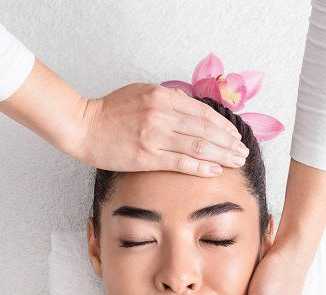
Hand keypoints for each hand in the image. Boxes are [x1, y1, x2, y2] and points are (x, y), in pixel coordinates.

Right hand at [74, 83, 249, 176]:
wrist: (83, 127)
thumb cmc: (109, 111)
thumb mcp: (140, 92)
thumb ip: (166, 98)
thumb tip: (190, 105)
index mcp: (162, 96)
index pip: (202, 111)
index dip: (223, 124)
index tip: (235, 134)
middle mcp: (161, 113)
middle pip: (205, 128)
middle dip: (228, 141)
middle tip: (243, 151)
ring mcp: (154, 135)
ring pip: (198, 145)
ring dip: (222, 154)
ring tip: (237, 161)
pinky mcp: (147, 156)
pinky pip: (181, 162)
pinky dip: (201, 166)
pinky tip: (216, 170)